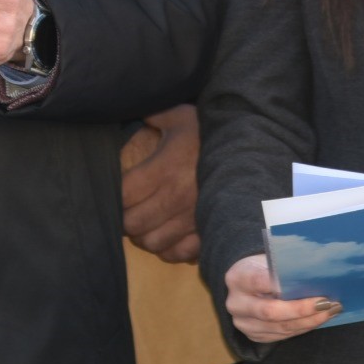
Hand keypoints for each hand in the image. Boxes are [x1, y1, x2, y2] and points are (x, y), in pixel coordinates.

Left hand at [120, 104, 201, 261]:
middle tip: (124, 210)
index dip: (112, 196)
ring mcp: (192, 219)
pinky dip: (165, 249)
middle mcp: (176, 198)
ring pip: (152, 242)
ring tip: (142, 224)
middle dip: (123, 219)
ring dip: (141, 236)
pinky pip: (177, 254)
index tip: (111, 192)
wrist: (251, 151)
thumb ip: (153, 115)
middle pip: (133, 223)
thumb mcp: (180, 116)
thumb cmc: (210, 133)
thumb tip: (132, 109)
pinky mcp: (207, 233)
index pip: (123, 194)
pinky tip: (164, 236)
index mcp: (165, 169)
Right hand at [223, 253, 337, 342]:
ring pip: (280, 327)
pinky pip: (282, 335)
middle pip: (270, 311)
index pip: (259, 281)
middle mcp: (236, 303)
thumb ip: (284, 267)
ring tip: (330, 311)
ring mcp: (243, 323)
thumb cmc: (262, 267)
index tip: (308, 286)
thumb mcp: (267, 259)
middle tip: (327, 303)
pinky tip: (318, 319)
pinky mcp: (254, 335)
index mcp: (237, 277)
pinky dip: (303, 328)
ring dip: (309, 321)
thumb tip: (317, 272)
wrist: (245, 284)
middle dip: (302, 309)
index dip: (284, 285)